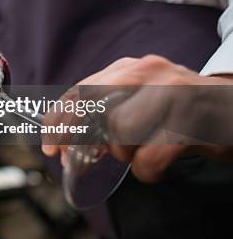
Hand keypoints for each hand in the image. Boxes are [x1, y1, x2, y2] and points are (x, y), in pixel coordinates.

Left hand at [42, 55, 232, 182]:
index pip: (81, 90)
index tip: (49, 146)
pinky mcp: (189, 121)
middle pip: (92, 105)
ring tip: (140, 151)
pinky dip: (147, 170)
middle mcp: (148, 73)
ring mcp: (170, 94)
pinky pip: (148, 157)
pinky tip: (158, 165)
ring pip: (119, 132)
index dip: (57, 120)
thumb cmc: (181, 109)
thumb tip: (69, 145)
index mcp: (131, 67)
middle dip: (75, 135)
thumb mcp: (143, 98)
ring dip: (123, 153)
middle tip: (72, 157)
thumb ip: (107, 111)